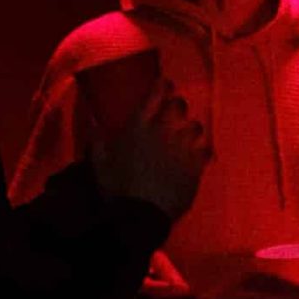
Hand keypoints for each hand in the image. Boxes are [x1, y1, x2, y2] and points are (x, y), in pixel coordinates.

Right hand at [92, 79, 211, 220]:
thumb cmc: (116, 188)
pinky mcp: (195, 167)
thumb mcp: (98, 163)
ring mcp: (182, 149)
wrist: (140, 216)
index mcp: (138, 127)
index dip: (161, 85)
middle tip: (175, 111)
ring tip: (188, 135)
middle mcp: (163, 131)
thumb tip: (92, 122)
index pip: (154, 95)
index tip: (164, 82)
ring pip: (195, 127)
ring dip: (191, 129)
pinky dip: (202, 152)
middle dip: (178, 106)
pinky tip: (199, 156)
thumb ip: (96, 140)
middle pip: (179, 106)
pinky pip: (205, 151)